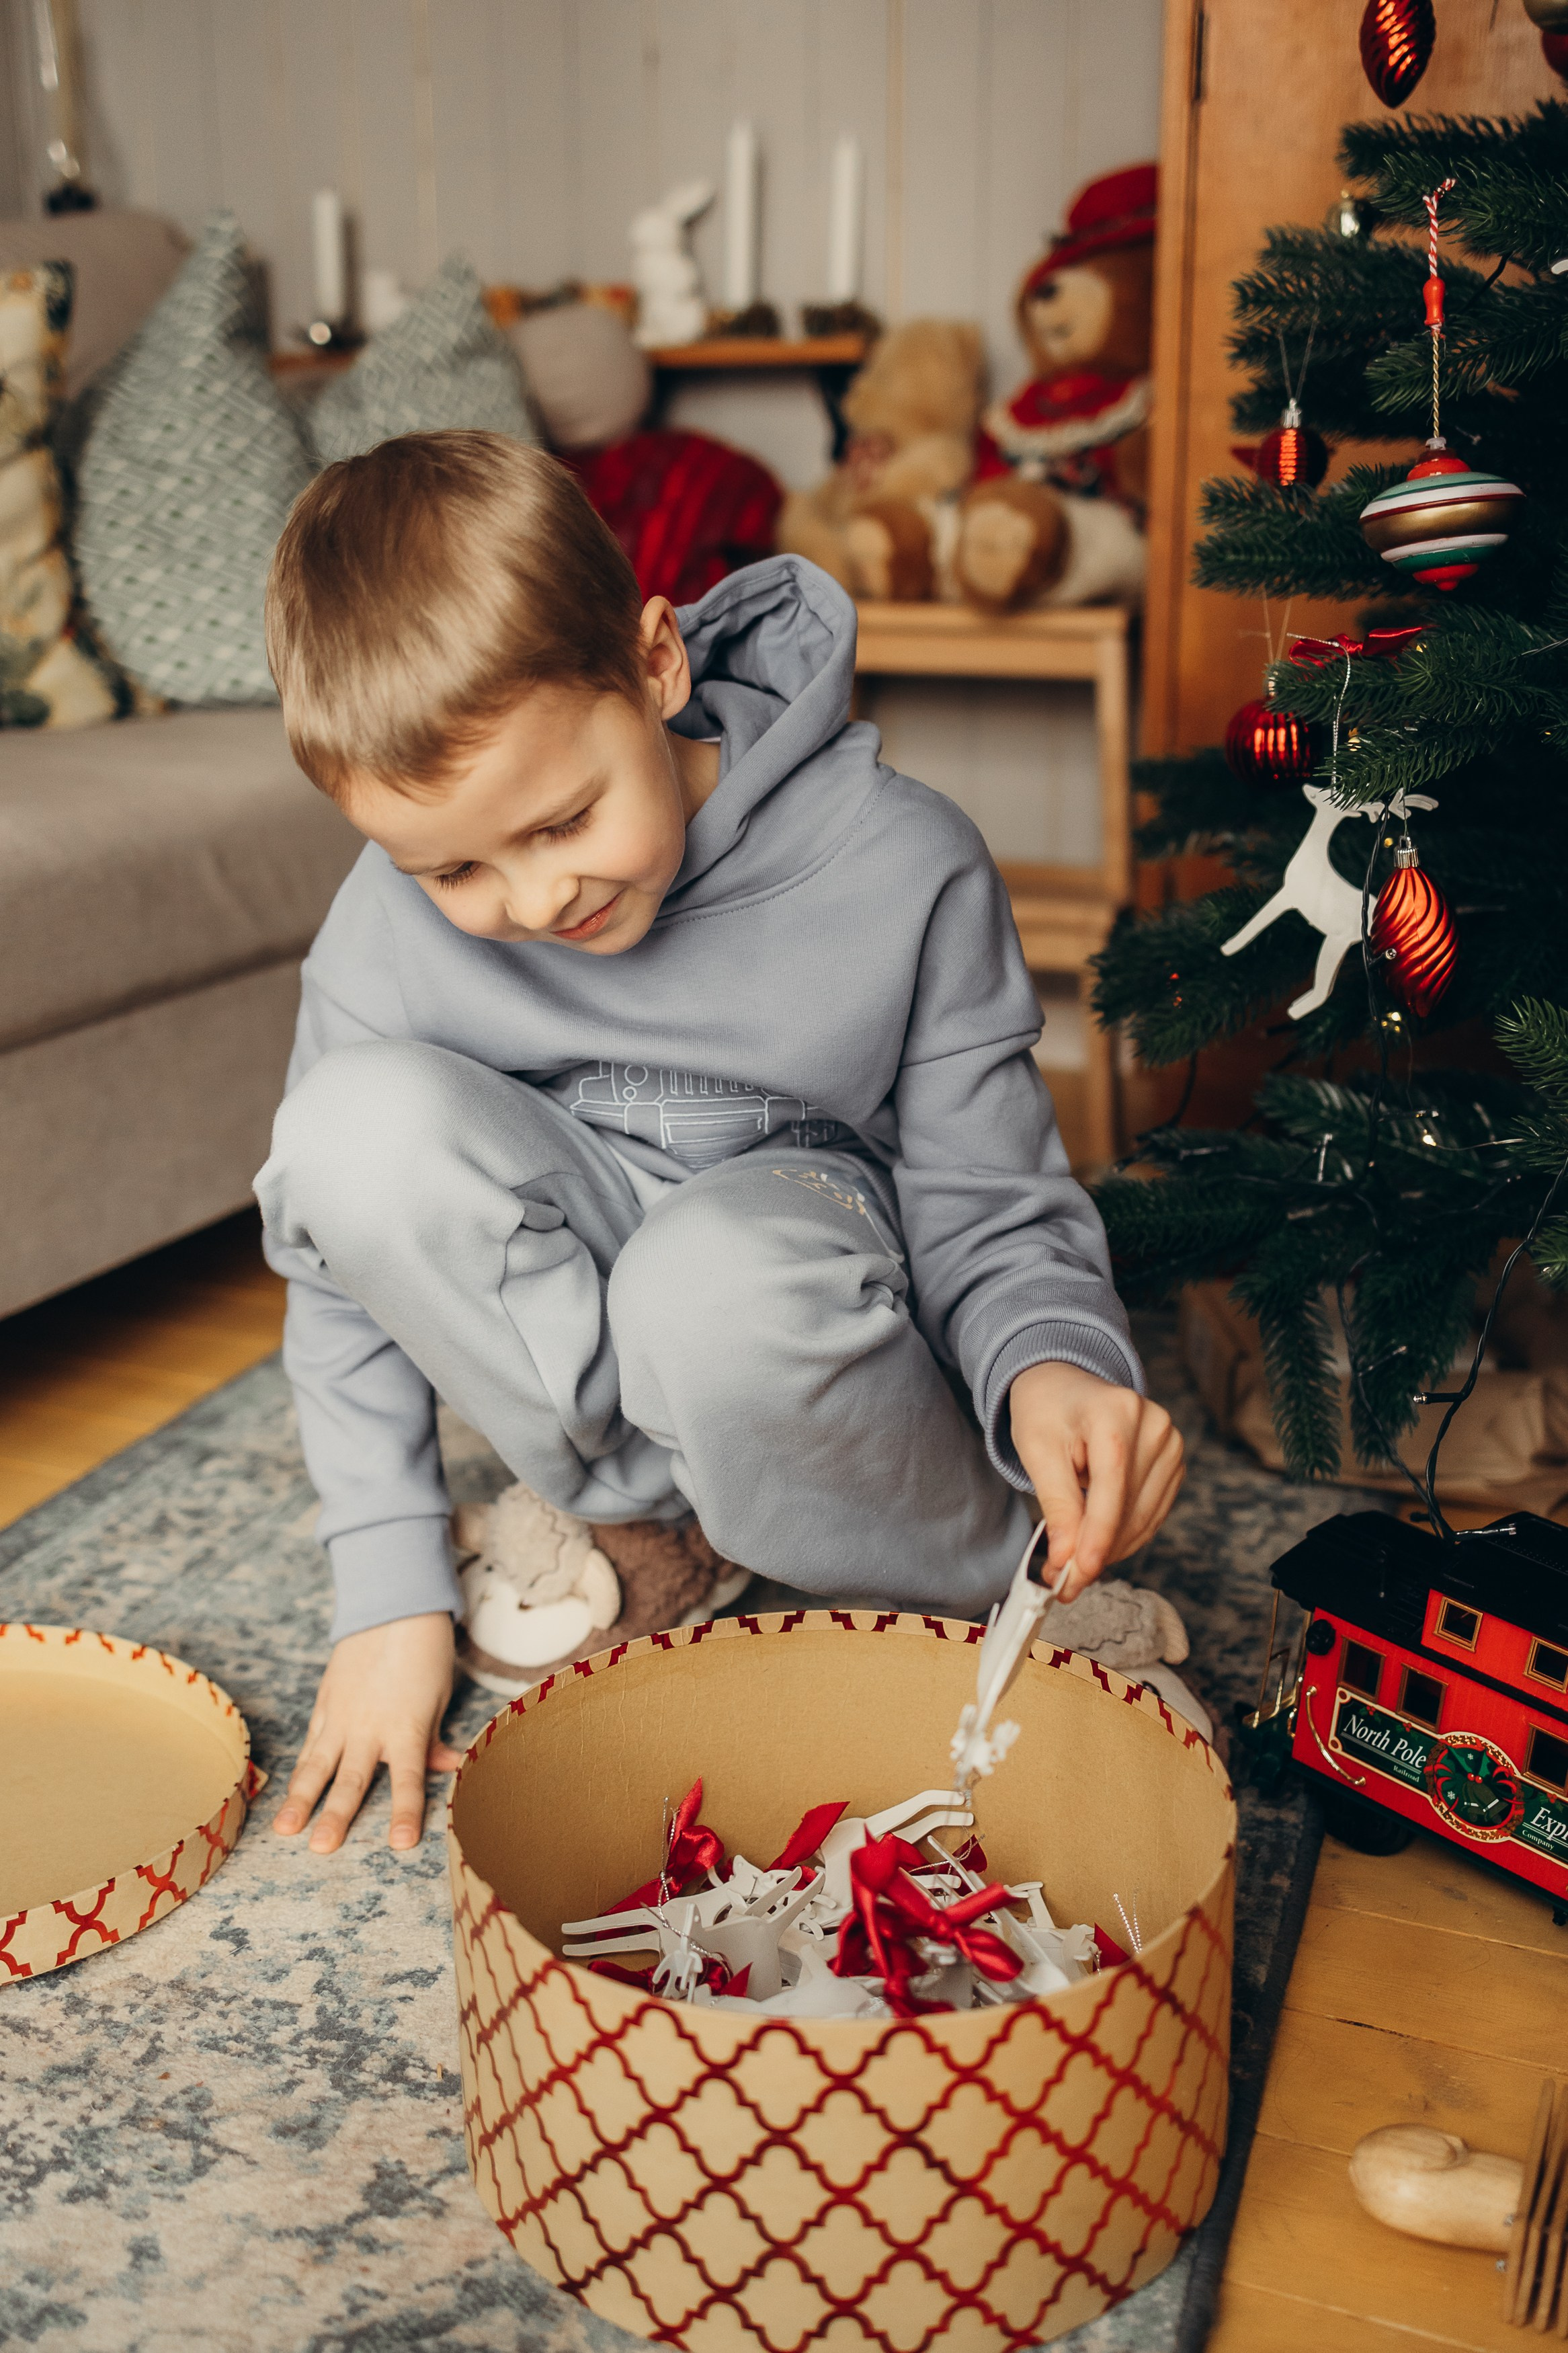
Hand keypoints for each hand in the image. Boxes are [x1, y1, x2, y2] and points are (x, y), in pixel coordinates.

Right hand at [272, 1612, 463, 1853]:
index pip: (408, 1779)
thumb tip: (446, 1766)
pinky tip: (287, 1794)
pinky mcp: (325, 1702)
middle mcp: (370, 1726)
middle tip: (319, 1849)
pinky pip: (311, 1742)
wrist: (395, 1604)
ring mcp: (342, 1715)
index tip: (400, 1844)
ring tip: (284, 1829)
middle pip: (351, 1779)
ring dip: (300, 1799)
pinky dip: (300, 1769)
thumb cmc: (427, 1652)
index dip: (404, 1812)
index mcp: (406, 1727)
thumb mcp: (439, 1695)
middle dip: (335, 1816)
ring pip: (317, 1764)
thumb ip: (433, 1737)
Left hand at [1008, 1362, 1183, 1601]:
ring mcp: (1171, 1442)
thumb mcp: (1037, 1451)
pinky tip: (1099, 1541)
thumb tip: (1067, 1559)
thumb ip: (1056, 1505)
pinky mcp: (1175, 1461)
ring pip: (1145, 1518)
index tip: (1078, 1574)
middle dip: (1096, 1550)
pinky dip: (1126, 1535)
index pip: (1112, 1486)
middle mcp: (1154, 1424)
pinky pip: (1153, 1513)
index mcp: (1116, 1411)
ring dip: (1110, 1548)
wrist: (1064, 1384)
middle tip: (1062, 1581)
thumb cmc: (1047, 1411)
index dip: (1096, 1536)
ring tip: (1073, 1563)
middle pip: (1129, 1507)